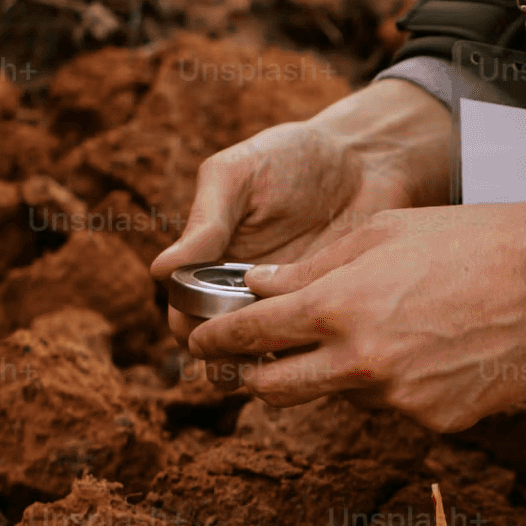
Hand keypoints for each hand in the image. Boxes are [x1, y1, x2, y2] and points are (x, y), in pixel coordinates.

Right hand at [151, 80, 458, 345]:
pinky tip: (316, 351)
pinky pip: (309, 349)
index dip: (190, 328)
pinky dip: (307, 358)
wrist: (365, 158)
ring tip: (275, 361)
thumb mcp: (239, 176)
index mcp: (211, 260)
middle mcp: (243, 290)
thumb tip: (160, 269)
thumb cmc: (292, 157)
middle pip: (219, 346)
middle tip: (240, 357)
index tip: (205, 329)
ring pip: (262, 357)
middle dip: (223, 357)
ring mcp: (287, 304)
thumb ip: (205, 221)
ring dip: (262, 368)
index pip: (184, 312)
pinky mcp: (327, 312)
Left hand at [182, 198, 525, 429]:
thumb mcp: (379, 235)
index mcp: (335, 308)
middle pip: (275, 389)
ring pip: (342, 396)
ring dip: (341, 374)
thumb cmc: (466, 240)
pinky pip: (398, 407)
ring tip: (388, 332)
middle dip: (252, 377)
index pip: (248, 335)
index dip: (216, 339)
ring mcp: (399, 399)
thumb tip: (259, 287)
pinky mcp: (437, 421)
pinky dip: (400, 384)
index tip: (200, 341)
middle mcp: (359, 363)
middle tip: (247, 366)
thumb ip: (311, 268)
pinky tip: (433, 349)